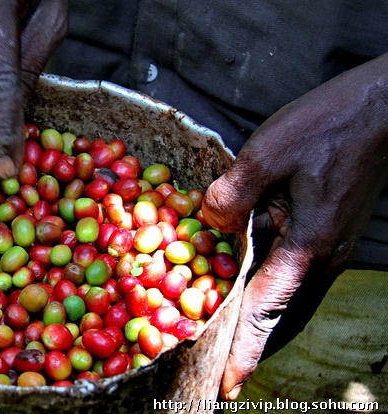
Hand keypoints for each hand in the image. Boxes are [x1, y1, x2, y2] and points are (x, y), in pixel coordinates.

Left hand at [202, 53, 387, 399]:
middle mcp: (320, 259)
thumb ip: (231, 193)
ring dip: (260, 325)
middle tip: (219, 372)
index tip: (227, 385)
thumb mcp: (266, 152)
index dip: (244, 349)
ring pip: (289, 302)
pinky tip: (250, 292)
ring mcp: (327, 249)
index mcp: (306, 246)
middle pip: (279, 317)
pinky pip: (295, 279)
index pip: (267, 311)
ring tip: (229, 342)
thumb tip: (208, 220)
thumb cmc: (329, 126)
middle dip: (249, 346)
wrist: (382, 110)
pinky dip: (271, 296)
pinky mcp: (326, 235)